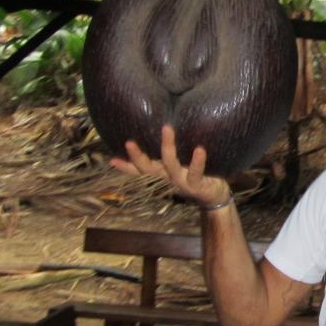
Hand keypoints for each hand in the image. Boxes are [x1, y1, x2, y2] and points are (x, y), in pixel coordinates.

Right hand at [109, 124, 229, 207]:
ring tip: (167, 128)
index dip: (125, 167)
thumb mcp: (180, 165)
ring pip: (170, 165)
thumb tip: (163, 131)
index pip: (139, 170)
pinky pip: (195, 172)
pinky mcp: (196, 184)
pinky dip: (197, 161)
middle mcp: (168, 177)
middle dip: (137, 157)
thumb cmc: (196, 174)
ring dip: (167, 147)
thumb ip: (170, 154)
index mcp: (162, 172)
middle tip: (129, 142)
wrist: (214, 197)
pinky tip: (199, 149)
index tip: (111, 160)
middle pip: (148, 169)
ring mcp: (182, 181)